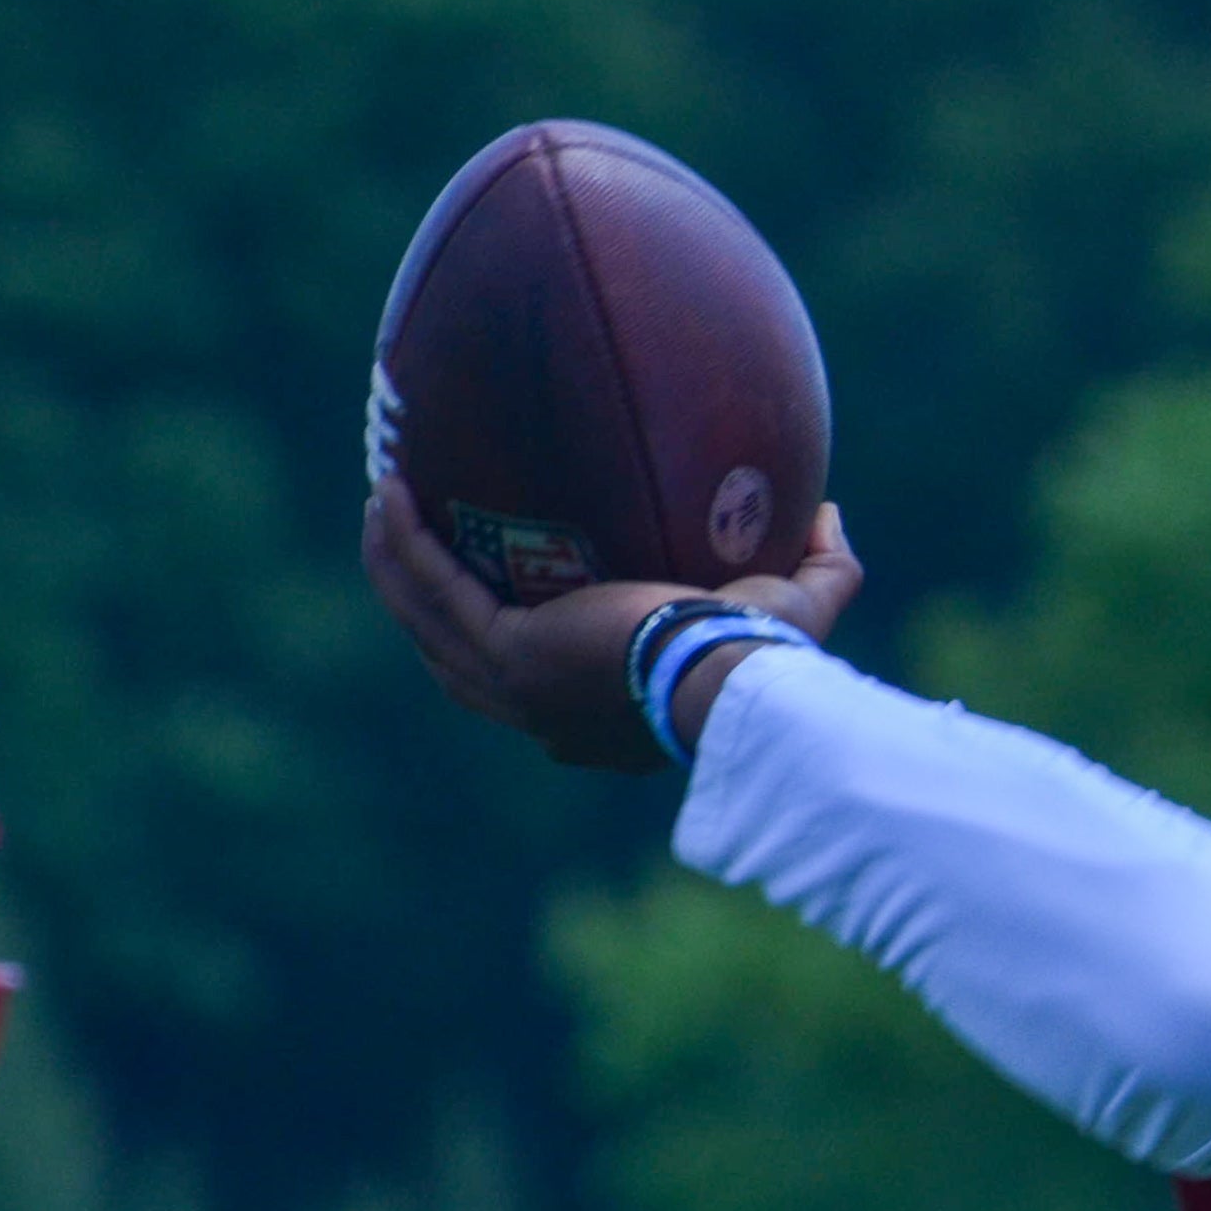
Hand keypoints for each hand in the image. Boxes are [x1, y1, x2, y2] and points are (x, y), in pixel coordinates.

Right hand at [360, 467, 861, 770]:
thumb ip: (822, 565)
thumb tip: (829, 512)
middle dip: (423, 603)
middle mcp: (544, 712)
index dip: (504, 644)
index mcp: (597, 720)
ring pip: (427, 621)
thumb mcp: (797, 608)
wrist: (733, 683)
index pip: (536, 690)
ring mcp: (516, 686)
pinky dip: (406, 542)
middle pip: (455, 658)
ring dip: (395, 566)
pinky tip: (389, 491)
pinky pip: (434, 585)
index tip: (499, 600)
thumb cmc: (770, 660)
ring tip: (382, 505)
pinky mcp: (507, 650)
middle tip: (412, 538)